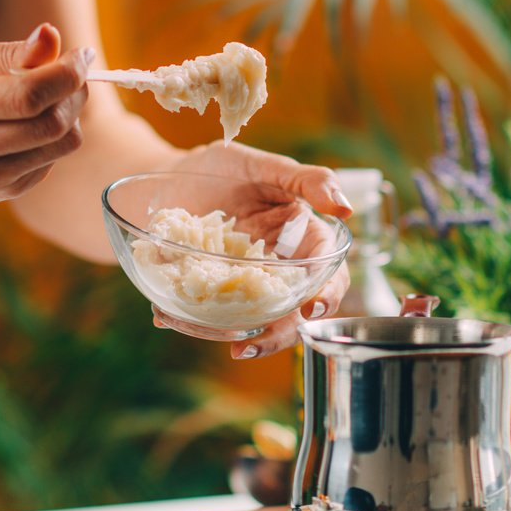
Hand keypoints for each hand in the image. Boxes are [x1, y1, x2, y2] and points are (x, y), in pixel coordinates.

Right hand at [0, 24, 90, 203]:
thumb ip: (9, 50)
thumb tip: (52, 38)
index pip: (26, 95)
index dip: (66, 74)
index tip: (82, 54)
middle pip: (49, 124)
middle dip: (74, 93)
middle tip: (73, 73)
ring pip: (60, 145)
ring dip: (71, 115)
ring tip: (55, 95)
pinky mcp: (2, 193)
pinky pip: (53, 160)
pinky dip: (54, 137)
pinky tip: (31, 124)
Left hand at [155, 141, 353, 360]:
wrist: (166, 178)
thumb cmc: (221, 168)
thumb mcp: (263, 166)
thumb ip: (307, 181)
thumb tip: (345, 209)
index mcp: (299, 239)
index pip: (325, 272)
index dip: (326, 294)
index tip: (311, 308)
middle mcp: (275, 268)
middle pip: (293, 311)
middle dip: (279, 335)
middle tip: (252, 345)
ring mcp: (241, 283)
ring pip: (253, 322)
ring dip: (235, 336)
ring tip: (222, 342)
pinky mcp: (208, 290)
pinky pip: (207, 314)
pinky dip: (188, 320)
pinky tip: (165, 317)